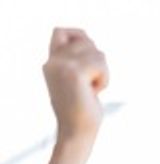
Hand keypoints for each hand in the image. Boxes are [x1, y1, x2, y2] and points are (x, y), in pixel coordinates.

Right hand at [43, 28, 107, 143]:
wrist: (76, 133)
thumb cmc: (81, 112)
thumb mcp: (76, 81)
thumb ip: (76, 62)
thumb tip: (89, 43)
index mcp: (51, 63)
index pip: (60, 31)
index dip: (79, 36)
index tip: (89, 56)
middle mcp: (53, 61)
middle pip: (86, 41)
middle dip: (98, 60)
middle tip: (92, 82)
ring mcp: (62, 65)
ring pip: (97, 53)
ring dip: (103, 72)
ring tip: (92, 89)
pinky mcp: (74, 72)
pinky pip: (100, 64)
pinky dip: (104, 78)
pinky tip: (95, 92)